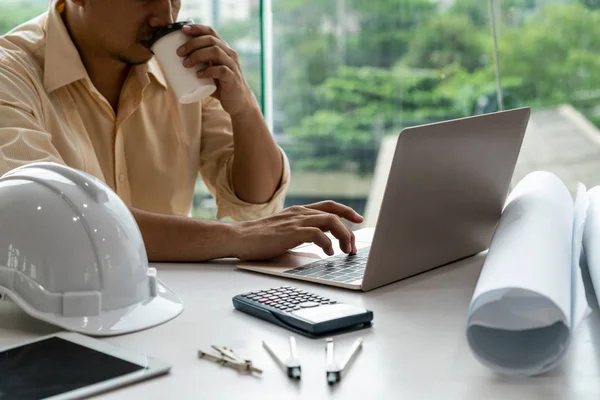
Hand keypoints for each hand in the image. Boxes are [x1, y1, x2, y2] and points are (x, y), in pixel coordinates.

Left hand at [177, 24, 254, 115]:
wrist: (238, 102)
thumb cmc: (221, 85)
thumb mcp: (210, 71)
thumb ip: (199, 64)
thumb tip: (172, 61)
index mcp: (224, 49)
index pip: (211, 32)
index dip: (197, 28)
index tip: (182, 30)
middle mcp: (230, 54)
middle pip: (211, 40)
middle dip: (192, 44)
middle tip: (179, 52)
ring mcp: (232, 66)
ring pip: (215, 52)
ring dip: (198, 55)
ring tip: (185, 64)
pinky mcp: (233, 78)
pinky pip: (221, 70)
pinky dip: (208, 71)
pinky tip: (198, 75)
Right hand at [232, 201, 363, 260]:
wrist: (239, 238)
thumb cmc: (259, 238)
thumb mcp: (284, 230)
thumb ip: (300, 231)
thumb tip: (320, 241)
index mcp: (299, 212)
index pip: (329, 206)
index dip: (346, 211)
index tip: (359, 219)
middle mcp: (300, 213)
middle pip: (334, 214)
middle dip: (348, 230)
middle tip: (351, 247)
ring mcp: (296, 221)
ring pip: (330, 221)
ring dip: (343, 236)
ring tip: (344, 250)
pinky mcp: (291, 233)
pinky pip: (318, 234)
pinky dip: (327, 243)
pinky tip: (327, 253)